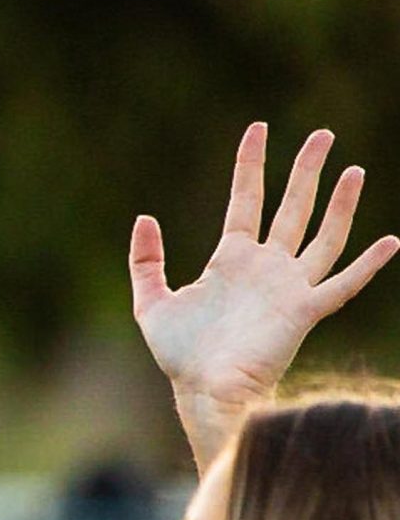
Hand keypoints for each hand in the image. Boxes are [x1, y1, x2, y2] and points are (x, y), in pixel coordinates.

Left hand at [131, 124, 395, 423]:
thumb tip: (145, 216)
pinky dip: (367, 265)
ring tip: (353, 170)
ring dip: (340, 204)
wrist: (201, 390)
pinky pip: (343, 285)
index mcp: (232, 259)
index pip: (246, 200)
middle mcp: (266, 267)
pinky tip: (390, 241)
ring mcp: (288, 287)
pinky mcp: (304, 311)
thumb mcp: (151, 302)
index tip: (259, 129)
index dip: (251, 165)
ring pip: (323, 236)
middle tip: (323, 134)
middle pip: (292, 207)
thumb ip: (146, 261)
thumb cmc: (180, 355)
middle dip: (307, 170)